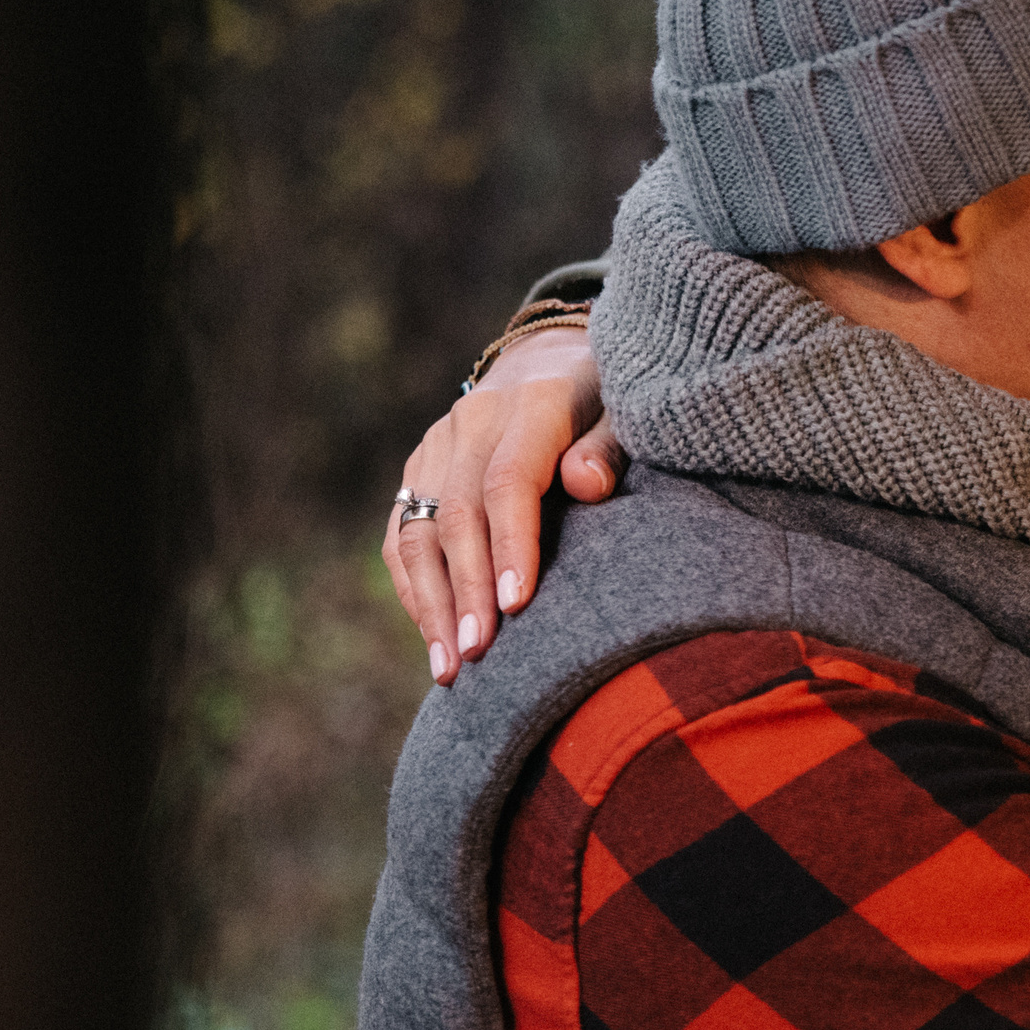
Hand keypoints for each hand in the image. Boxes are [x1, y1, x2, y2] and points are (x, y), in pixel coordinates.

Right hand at [382, 323, 621, 683]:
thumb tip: (588, 486)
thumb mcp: (627, 412)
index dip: (510, 545)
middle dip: (466, 591)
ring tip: (449, 668)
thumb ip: (610, 447)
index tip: (517, 606)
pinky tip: (433, 637)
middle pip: (457, 514)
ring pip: (418, 530)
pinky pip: (403, 534)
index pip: (509, 481)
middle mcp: (474, 420)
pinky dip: (414, 588)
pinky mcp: (419, 468)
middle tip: (478, 656)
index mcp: (532, 403)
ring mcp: (438, 443)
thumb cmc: (608, 402)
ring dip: (432, 603)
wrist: (555, 361)